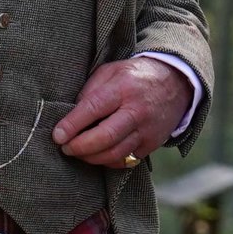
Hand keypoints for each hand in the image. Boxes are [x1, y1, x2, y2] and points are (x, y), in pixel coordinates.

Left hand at [52, 58, 191, 168]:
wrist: (176, 83)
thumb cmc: (134, 76)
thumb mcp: (111, 71)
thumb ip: (90, 90)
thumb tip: (70, 115)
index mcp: (123, 88)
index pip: (93, 108)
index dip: (72, 125)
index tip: (57, 136)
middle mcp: (137, 111)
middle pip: (105, 137)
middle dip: (80, 146)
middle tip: (65, 148)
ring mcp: (146, 130)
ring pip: (115, 153)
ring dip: (91, 158)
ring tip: (77, 152)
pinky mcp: (152, 144)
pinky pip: (126, 160)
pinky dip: (108, 162)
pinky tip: (97, 155)